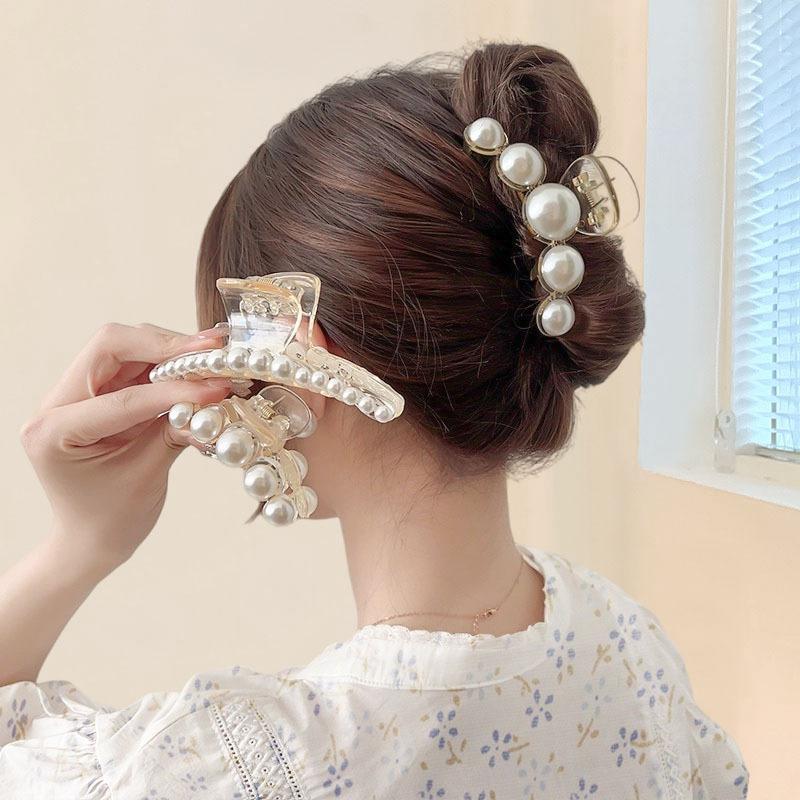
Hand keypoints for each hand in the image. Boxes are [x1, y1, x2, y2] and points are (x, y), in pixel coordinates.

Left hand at [19, 322, 234, 573]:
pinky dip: (169, 365)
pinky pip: (136, 366)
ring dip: (171, 350)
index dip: (173, 389)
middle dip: (165, 344)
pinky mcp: (99, 394)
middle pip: (112, 346)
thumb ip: (176, 431)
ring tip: (210, 357)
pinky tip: (197, 368)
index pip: (123, 396)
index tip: (215, 387)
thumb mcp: (146, 476)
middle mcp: (57, 403)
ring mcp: (77, 395)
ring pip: (126, 348)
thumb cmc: (111, 520)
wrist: (92, 541)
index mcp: (54, 431)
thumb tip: (214, 397)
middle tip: (211, 349)